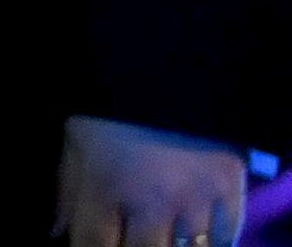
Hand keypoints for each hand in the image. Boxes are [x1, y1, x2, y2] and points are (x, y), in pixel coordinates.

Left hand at [56, 116, 245, 246]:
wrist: (171, 63)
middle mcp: (151, 200)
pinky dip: (215, 243)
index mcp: (105, 185)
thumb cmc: (114, 105)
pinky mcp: (232, 191)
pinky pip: (228, 239)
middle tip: (136, 236)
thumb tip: (59, 231)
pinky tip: (197, 236)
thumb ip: (68, 190)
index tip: (100, 244)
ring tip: (163, 233)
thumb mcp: (77, 139)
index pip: (94, 246)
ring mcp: (196, 200)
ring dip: (175, 246)